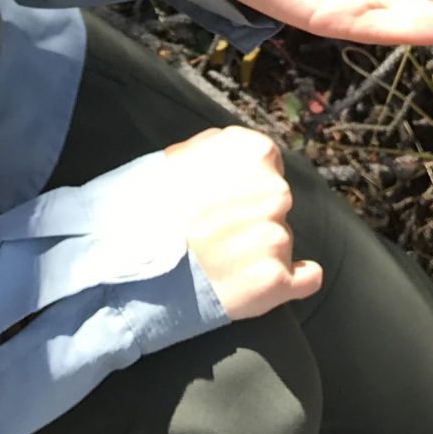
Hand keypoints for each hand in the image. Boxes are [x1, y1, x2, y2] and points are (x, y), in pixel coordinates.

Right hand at [159, 126, 323, 321]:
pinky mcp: (276, 281)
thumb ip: (220, 151)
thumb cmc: (145, 207)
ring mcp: (277, 237)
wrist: (125, 264)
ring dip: (255, 252)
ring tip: (214, 261)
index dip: (242, 185)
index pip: (267, 165)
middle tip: (213, 234)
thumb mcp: (179, 157)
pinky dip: (294, 282)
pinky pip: (307, 279)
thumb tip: (242, 156)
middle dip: (250, 218)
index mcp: (254, 154)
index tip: (221, 201)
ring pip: (279, 242)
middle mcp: (274, 191)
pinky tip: (265, 282)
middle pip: (275, 204)